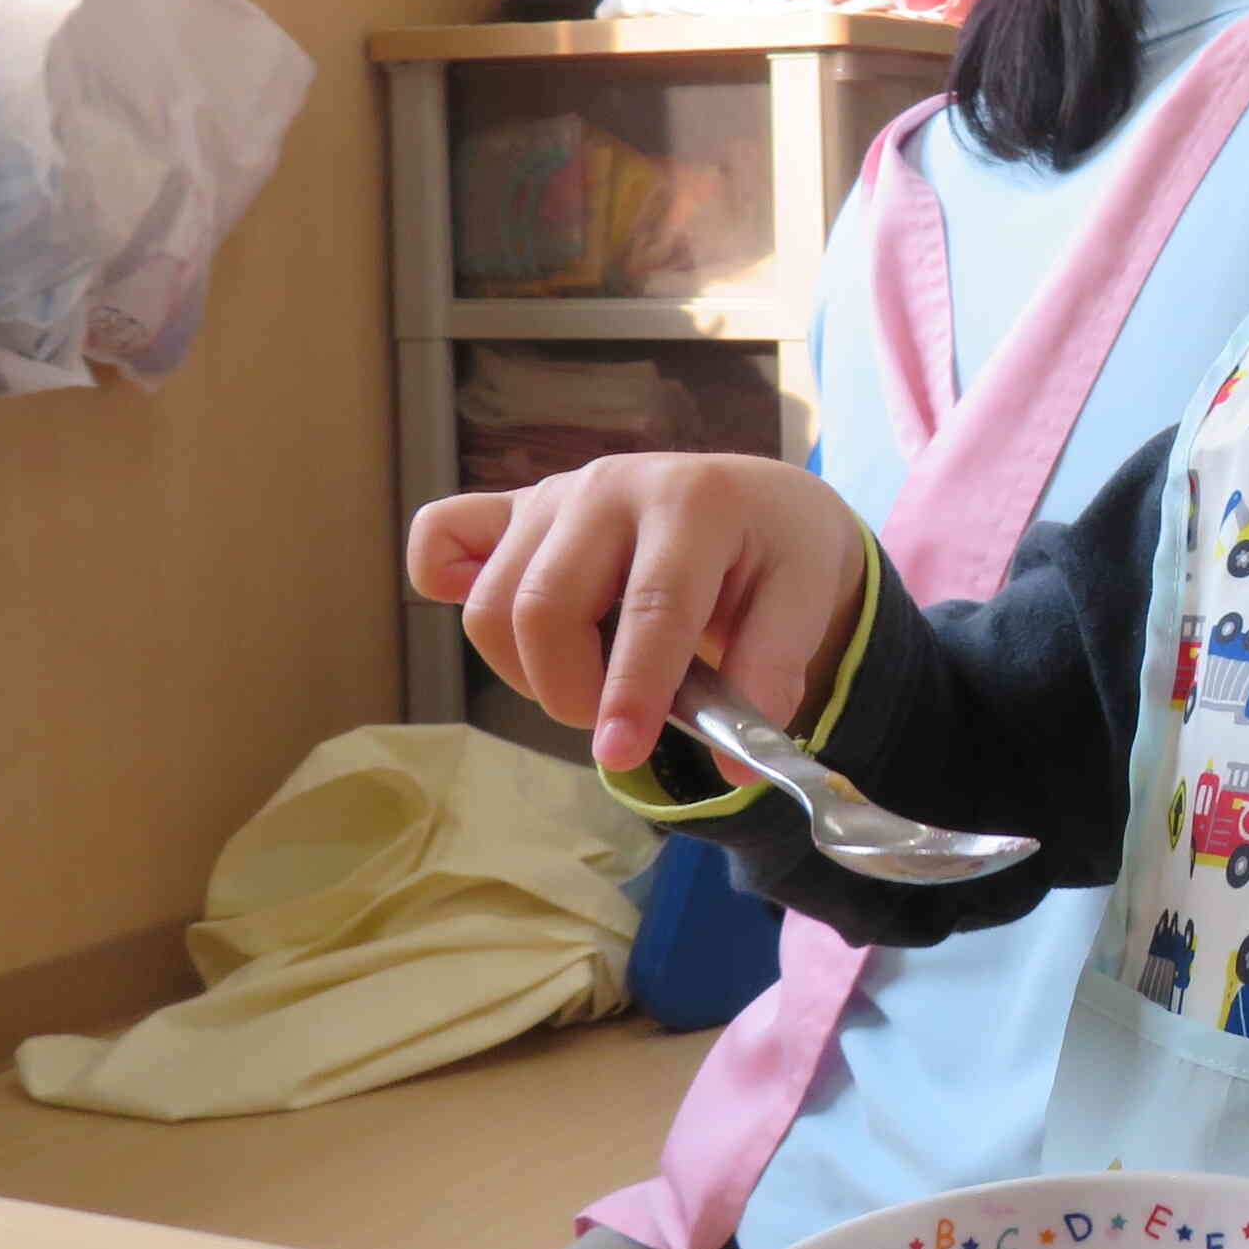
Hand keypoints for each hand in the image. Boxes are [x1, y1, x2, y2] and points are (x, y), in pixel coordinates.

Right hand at [404, 454, 870, 771]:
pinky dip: (445, 582)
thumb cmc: (782, 556)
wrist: (762, 504)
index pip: (651, 606)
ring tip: (589, 680)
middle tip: (616, 720)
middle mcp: (611, 487)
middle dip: (570, 689)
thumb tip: (733, 762)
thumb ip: (772, 676)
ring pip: (491, 602)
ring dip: (527, 669)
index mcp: (694, 503)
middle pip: (543, 605)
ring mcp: (554, 494)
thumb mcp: (808, 604)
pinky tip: (506, 625)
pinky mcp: (515, 510)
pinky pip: (441, 536)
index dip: (633, 689)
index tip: (622, 756)